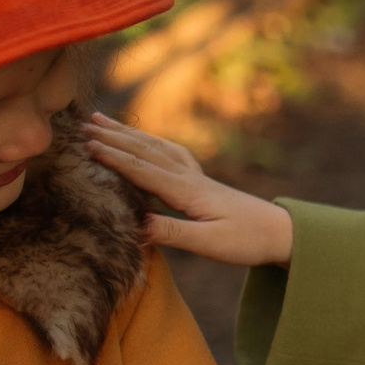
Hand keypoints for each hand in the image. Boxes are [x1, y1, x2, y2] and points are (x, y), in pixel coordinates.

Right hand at [82, 114, 294, 265]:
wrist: (282, 232)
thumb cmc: (247, 241)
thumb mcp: (210, 244)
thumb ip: (174, 232)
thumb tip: (136, 224)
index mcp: (188, 191)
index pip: (144, 170)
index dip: (114, 157)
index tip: (87, 145)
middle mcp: (190, 177)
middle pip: (145, 151)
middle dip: (113, 138)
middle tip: (82, 125)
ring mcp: (196, 177)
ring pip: (155, 147)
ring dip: (127, 134)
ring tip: (101, 121)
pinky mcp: (201, 182)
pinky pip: (169, 153)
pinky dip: (150, 141)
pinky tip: (143, 139)